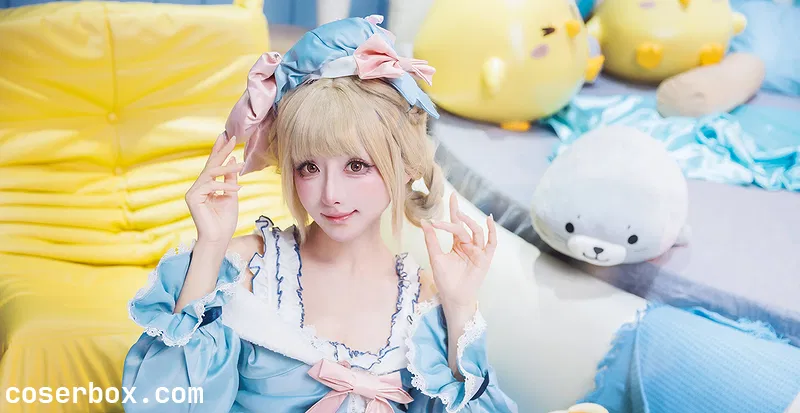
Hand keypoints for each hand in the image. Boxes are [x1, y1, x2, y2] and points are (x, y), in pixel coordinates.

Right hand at [185, 134, 243, 245]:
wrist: (219, 238)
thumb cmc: (225, 220)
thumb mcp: (232, 195)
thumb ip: (230, 178)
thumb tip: (232, 159)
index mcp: (206, 185)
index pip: (213, 165)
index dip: (219, 150)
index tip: (226, 137)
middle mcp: (197, 187)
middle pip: (210, 165)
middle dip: (221, 151)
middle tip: (231, 138)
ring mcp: (193, 192)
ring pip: (210, 174)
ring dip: (227, 169)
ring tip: (242, 166)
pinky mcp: (192, 198)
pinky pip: (210, 186)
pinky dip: (224, 186)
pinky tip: (237, 190)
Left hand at [421, 192, 497, 312]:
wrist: (453, 297)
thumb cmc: (445, 280)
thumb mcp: (435, 257)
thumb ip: (431, 240)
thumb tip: (425, 222)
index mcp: (457, 244)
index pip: (456, 223)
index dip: (454, 210)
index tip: (451, 196)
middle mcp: (469, 245)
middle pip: (465, 226)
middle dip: (459, 214)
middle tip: (453, 203)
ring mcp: (478, 251)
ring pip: (476, 232)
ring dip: (469, 222)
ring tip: (460, 215)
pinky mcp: (485, 259)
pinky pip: (491, 243)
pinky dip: (492, 232)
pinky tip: (488, 220)